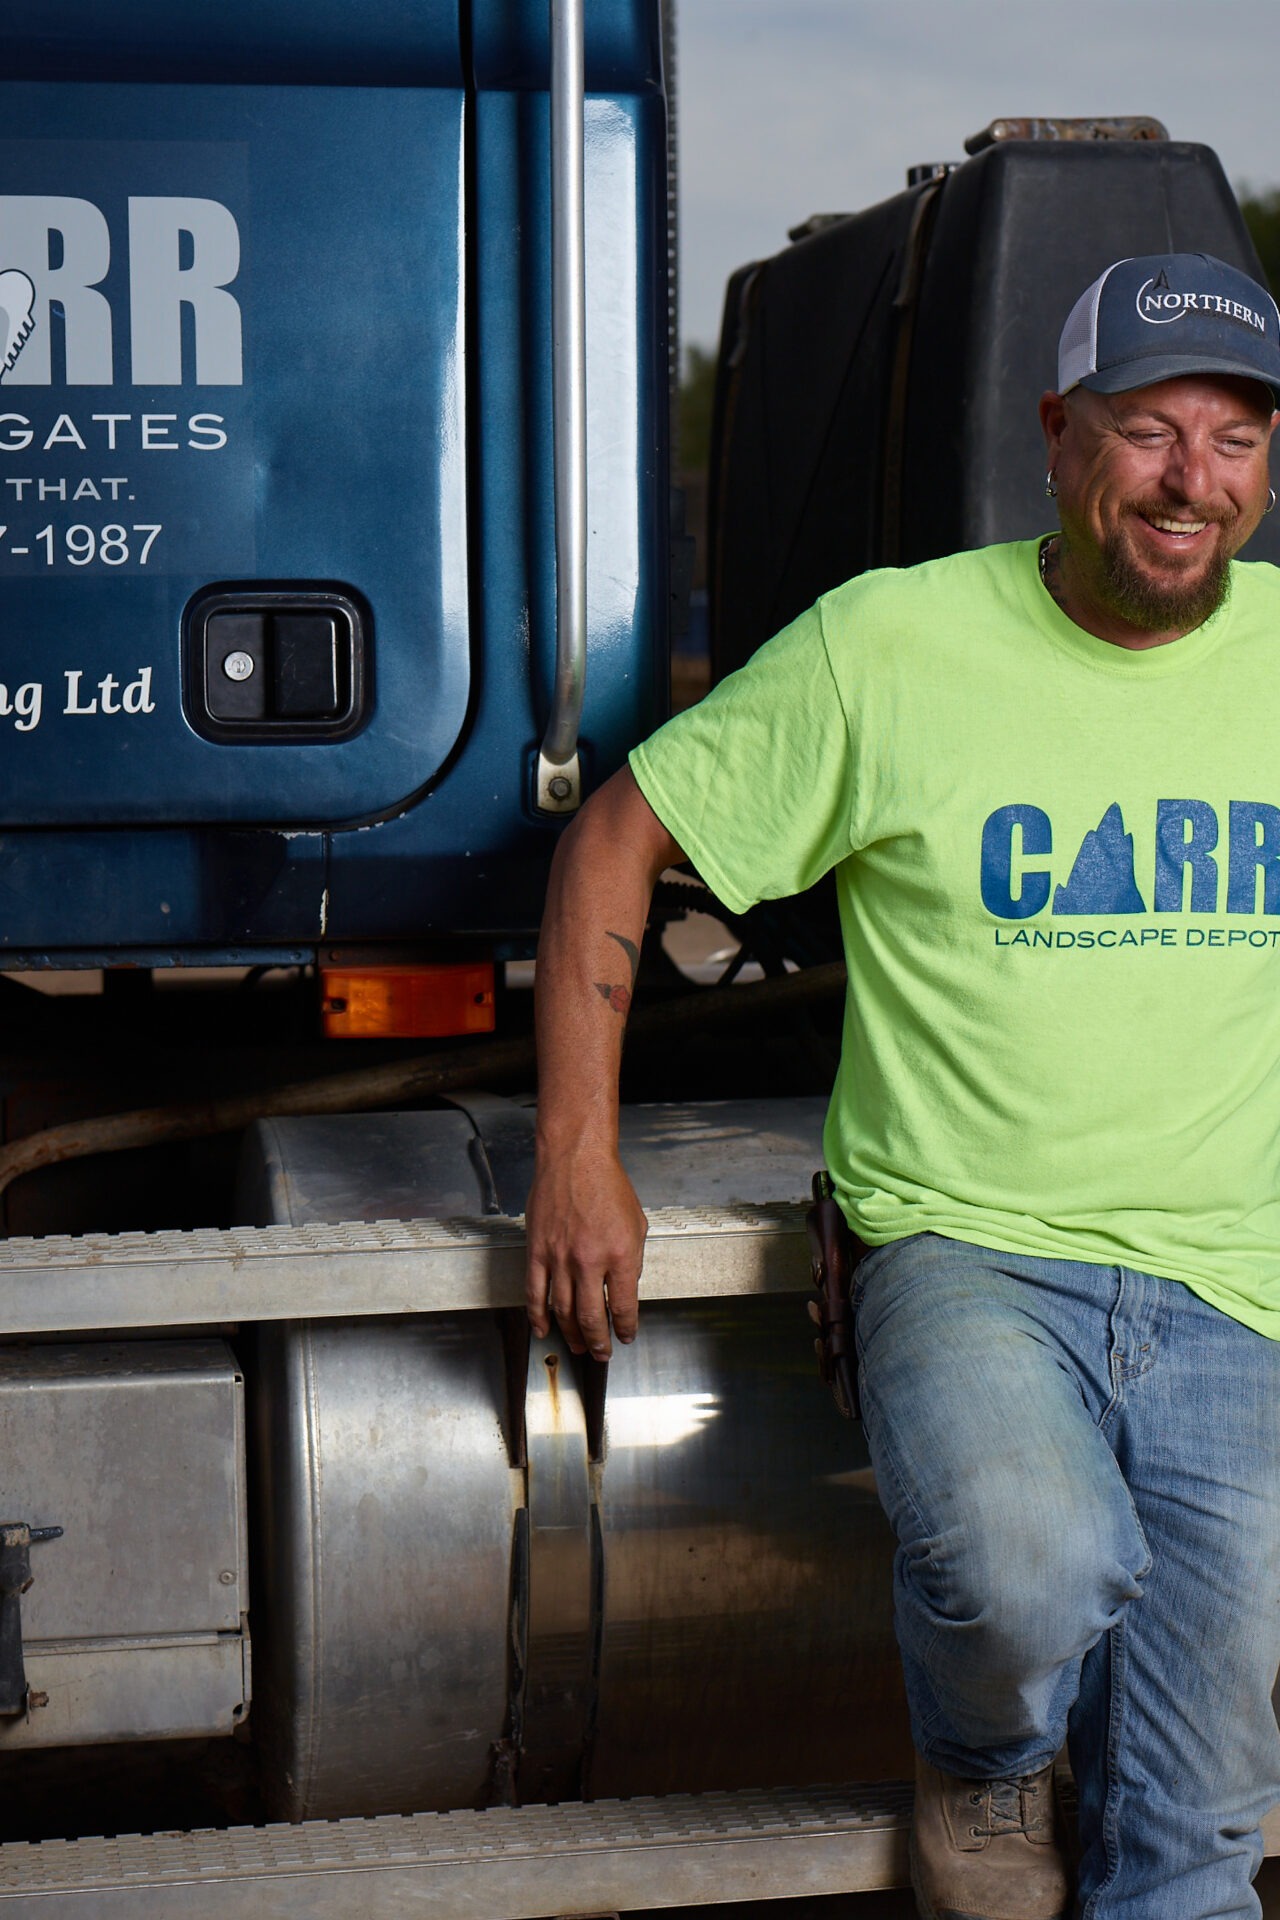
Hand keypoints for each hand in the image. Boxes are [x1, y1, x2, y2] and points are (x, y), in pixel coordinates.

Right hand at [524, 1148, 646, 1359]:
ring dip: (571, 1334)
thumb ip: (632, 1259)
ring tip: (576, 1346)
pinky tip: (543, 1328)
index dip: (626, 1328)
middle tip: (601, 1353)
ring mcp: (560, 1257)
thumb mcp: (637, 1224)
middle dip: (598, 1341)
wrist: (575, 1158)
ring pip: (563, 1310)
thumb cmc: (608, 1185)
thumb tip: (624, 1288)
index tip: (626, 1336)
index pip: (624, 1306)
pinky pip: (535, 1292)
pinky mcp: (537, 1251)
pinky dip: (537, 1315)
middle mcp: (589, 1260)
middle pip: (592, 1316)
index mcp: (620, 1254)